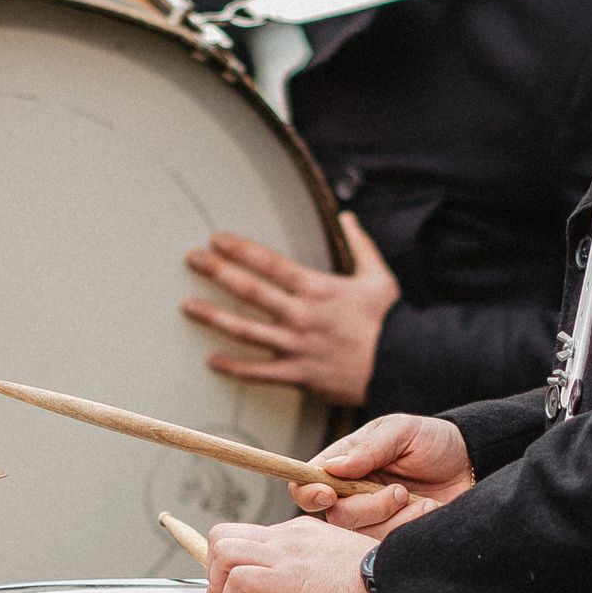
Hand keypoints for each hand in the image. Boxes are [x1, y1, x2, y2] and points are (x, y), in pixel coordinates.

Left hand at [183, 213, 400, 406]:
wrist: (404, 364)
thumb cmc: (391, 321)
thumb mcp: (379, 276)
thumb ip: (361, 245)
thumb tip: (349, 217)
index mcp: (318, 289)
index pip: (270, 264)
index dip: (241, 249)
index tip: (215, 238)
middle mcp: (301, 315)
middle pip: (251, 291)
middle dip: (218, 273)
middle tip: (191, 260)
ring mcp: (297, 347)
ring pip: (247, 331)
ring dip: (214, 318)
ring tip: (187, 306)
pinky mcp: (299, 376)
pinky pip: (260, 373)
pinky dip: (234, 368)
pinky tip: (211, 360)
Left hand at [203, 515, 387, 592]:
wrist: (396, 583)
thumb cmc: (375, 583)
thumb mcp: (336, 566)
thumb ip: (308, 570)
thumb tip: (284, 591)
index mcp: (301, 532)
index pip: (247, 535)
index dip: (229, 562)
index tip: (230, 585)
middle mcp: (288, 537)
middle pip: (224, 535)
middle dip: (215, 569)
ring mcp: (286, 554)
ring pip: (222, 550)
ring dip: (222, 583)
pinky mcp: (287, 577)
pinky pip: (238, 580)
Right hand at [293, 413, 472, 536]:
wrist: (474, 466)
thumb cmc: (436, 442)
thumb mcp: (403, 431)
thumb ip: (369, 447)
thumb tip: (333, 468)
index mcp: (345, 465)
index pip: (306, 483)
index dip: (308, 492)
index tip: (328, 493)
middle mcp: (353, 495)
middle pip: (335, 516)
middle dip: (369, 507)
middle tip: (400, 491)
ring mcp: (373, 520)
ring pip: (361, 535)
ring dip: (395, 517)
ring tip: (422, 501)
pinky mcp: (393, 539)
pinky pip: (386, 545)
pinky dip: (409, 527)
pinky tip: (429, 511)